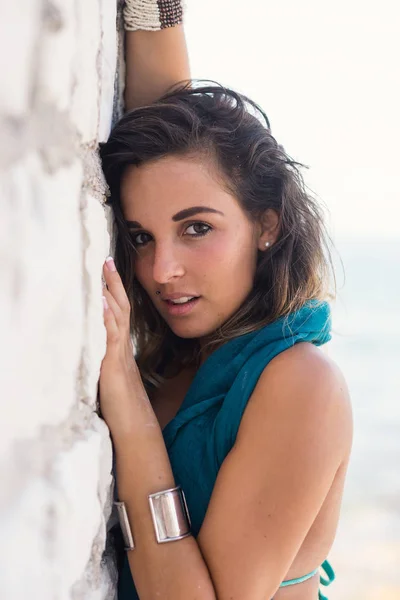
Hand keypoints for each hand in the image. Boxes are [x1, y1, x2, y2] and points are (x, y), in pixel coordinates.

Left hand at [99, 256, 143, 435]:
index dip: (114, 293)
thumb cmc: (124, 406)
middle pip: (120, 307)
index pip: (119, 314)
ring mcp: (119, 354)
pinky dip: (107, 317)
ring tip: (105, 271)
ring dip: (110, 292)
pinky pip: (111, 335)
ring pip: (117, 315)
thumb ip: (110, 362)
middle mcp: (122, 347)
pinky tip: (102, 303)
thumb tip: (102, 351)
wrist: (135, 426)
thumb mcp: (113, 378)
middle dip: (113, 283)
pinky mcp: (114, 364)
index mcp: (121, 349)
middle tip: (107, 260)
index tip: (108, 273)